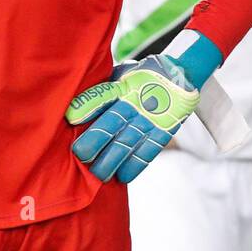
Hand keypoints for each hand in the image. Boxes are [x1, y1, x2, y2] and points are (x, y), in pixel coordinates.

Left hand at [65, 55, 199, 183]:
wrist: (180, 75)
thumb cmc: (142, 76)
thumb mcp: (123, 74)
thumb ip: (104, 87)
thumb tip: (76, 104)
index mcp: (123, 86)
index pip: (102, 95)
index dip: (87, 105)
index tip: (71, 117)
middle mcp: (136, 102)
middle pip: (112, 123)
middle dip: (95, 141)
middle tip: (81, 155)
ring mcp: (151, 118)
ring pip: (128, 142)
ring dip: (112, 159)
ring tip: (99, 175)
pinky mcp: (164, 130)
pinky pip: (149, 150)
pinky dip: (136, 164)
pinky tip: (123, 176)